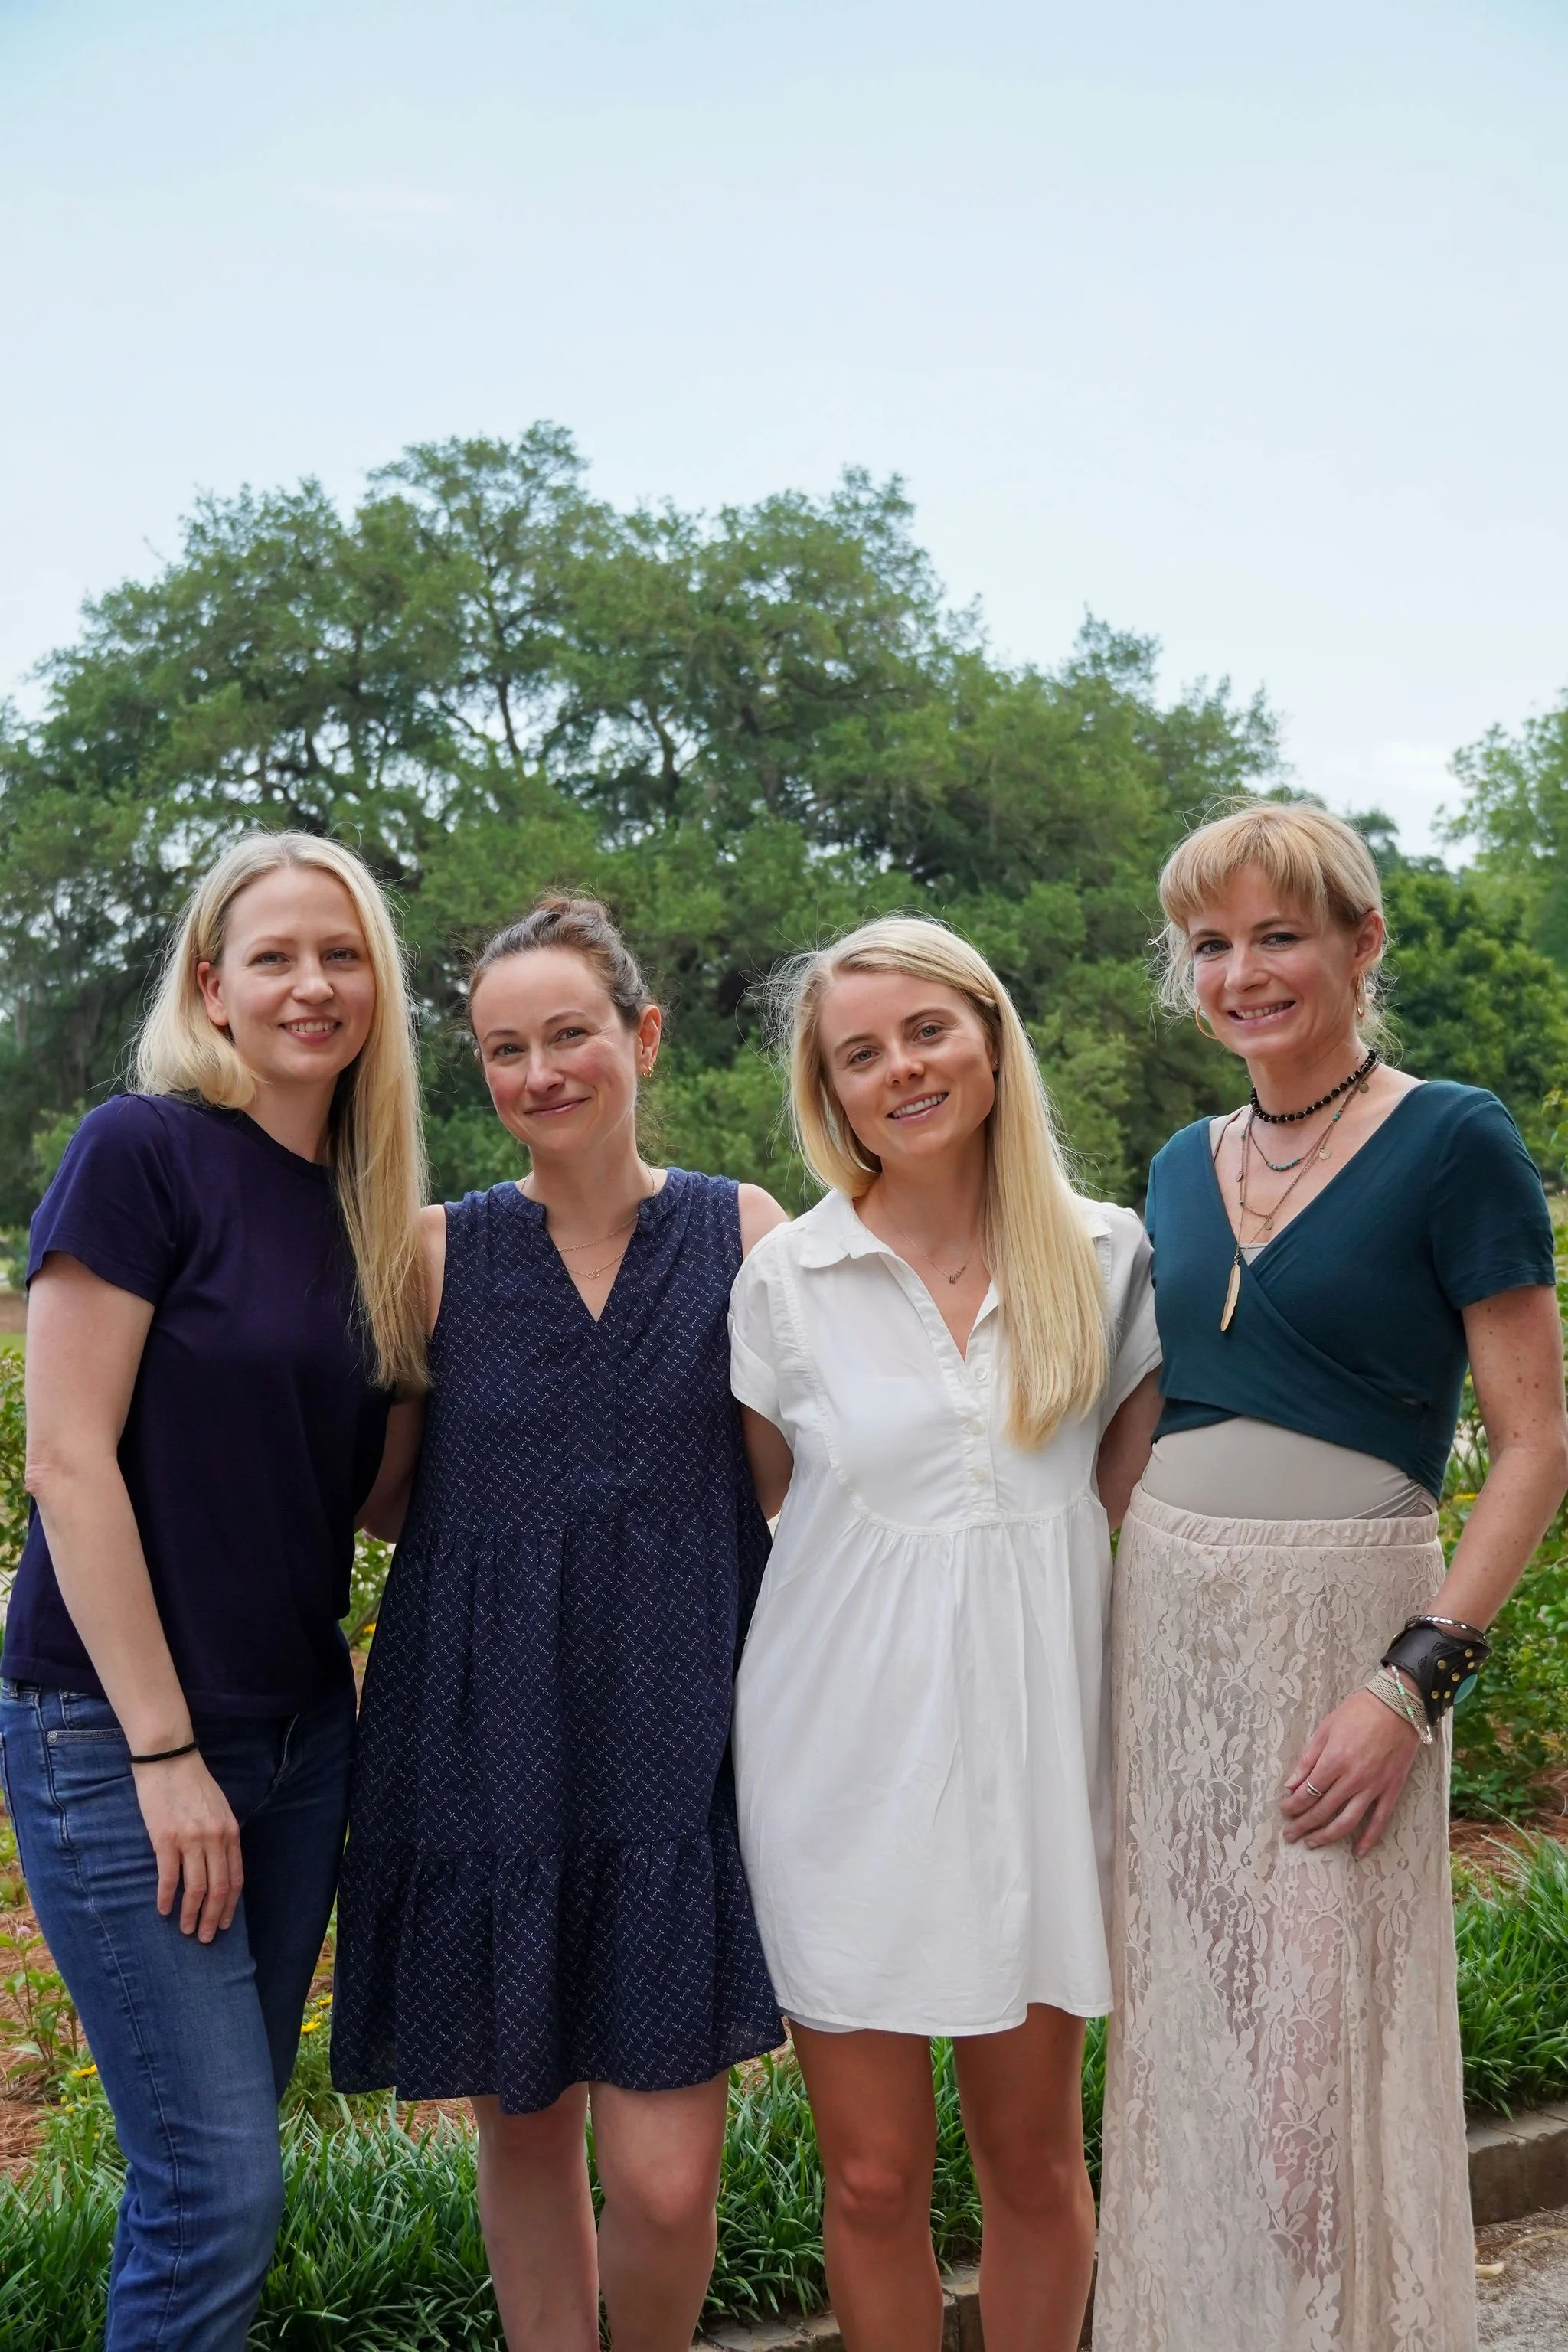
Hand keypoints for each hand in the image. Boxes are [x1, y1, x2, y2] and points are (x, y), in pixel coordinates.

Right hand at [130, 1752, 242, 1940]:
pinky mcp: (165, 1840)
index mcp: (229, 1832)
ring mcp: (191, 1840)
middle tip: (206, 1938)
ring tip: (186, 1930)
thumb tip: (220, 1865)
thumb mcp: (218, 1808)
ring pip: (196, 1889)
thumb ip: (221, 1835)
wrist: (168, 1758)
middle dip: (213, 1917)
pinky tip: (164, 1910)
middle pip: (219, 1889)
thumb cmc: (192, 1783)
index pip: (235, 1878)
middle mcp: (215, 1838)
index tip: (224, 1923)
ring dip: (191, 1914)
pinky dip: (167, 1898)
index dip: (230, 1905)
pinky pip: (169, 1877)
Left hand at [1281, 1688, 1422, 1858]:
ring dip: (1327, 1836)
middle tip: (1290, 1834)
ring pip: (1347, 1822)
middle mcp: (1352, 1779)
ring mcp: (1373, 1787)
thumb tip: (1291, 1785)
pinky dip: (1368, 1839)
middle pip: (1323, 1810)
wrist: (1398, 1705)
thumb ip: (1308, 1759)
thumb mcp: (1325, 1728)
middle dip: (1303, 1825)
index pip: (1307, 1793)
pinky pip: (1379, 1821)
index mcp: (1333, 1761)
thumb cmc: (1358, 1711)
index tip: (1285, 1810)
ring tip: (1311, 1844)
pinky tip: (1357, 1853)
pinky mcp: (1391, 1790)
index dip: (1293, 1805)